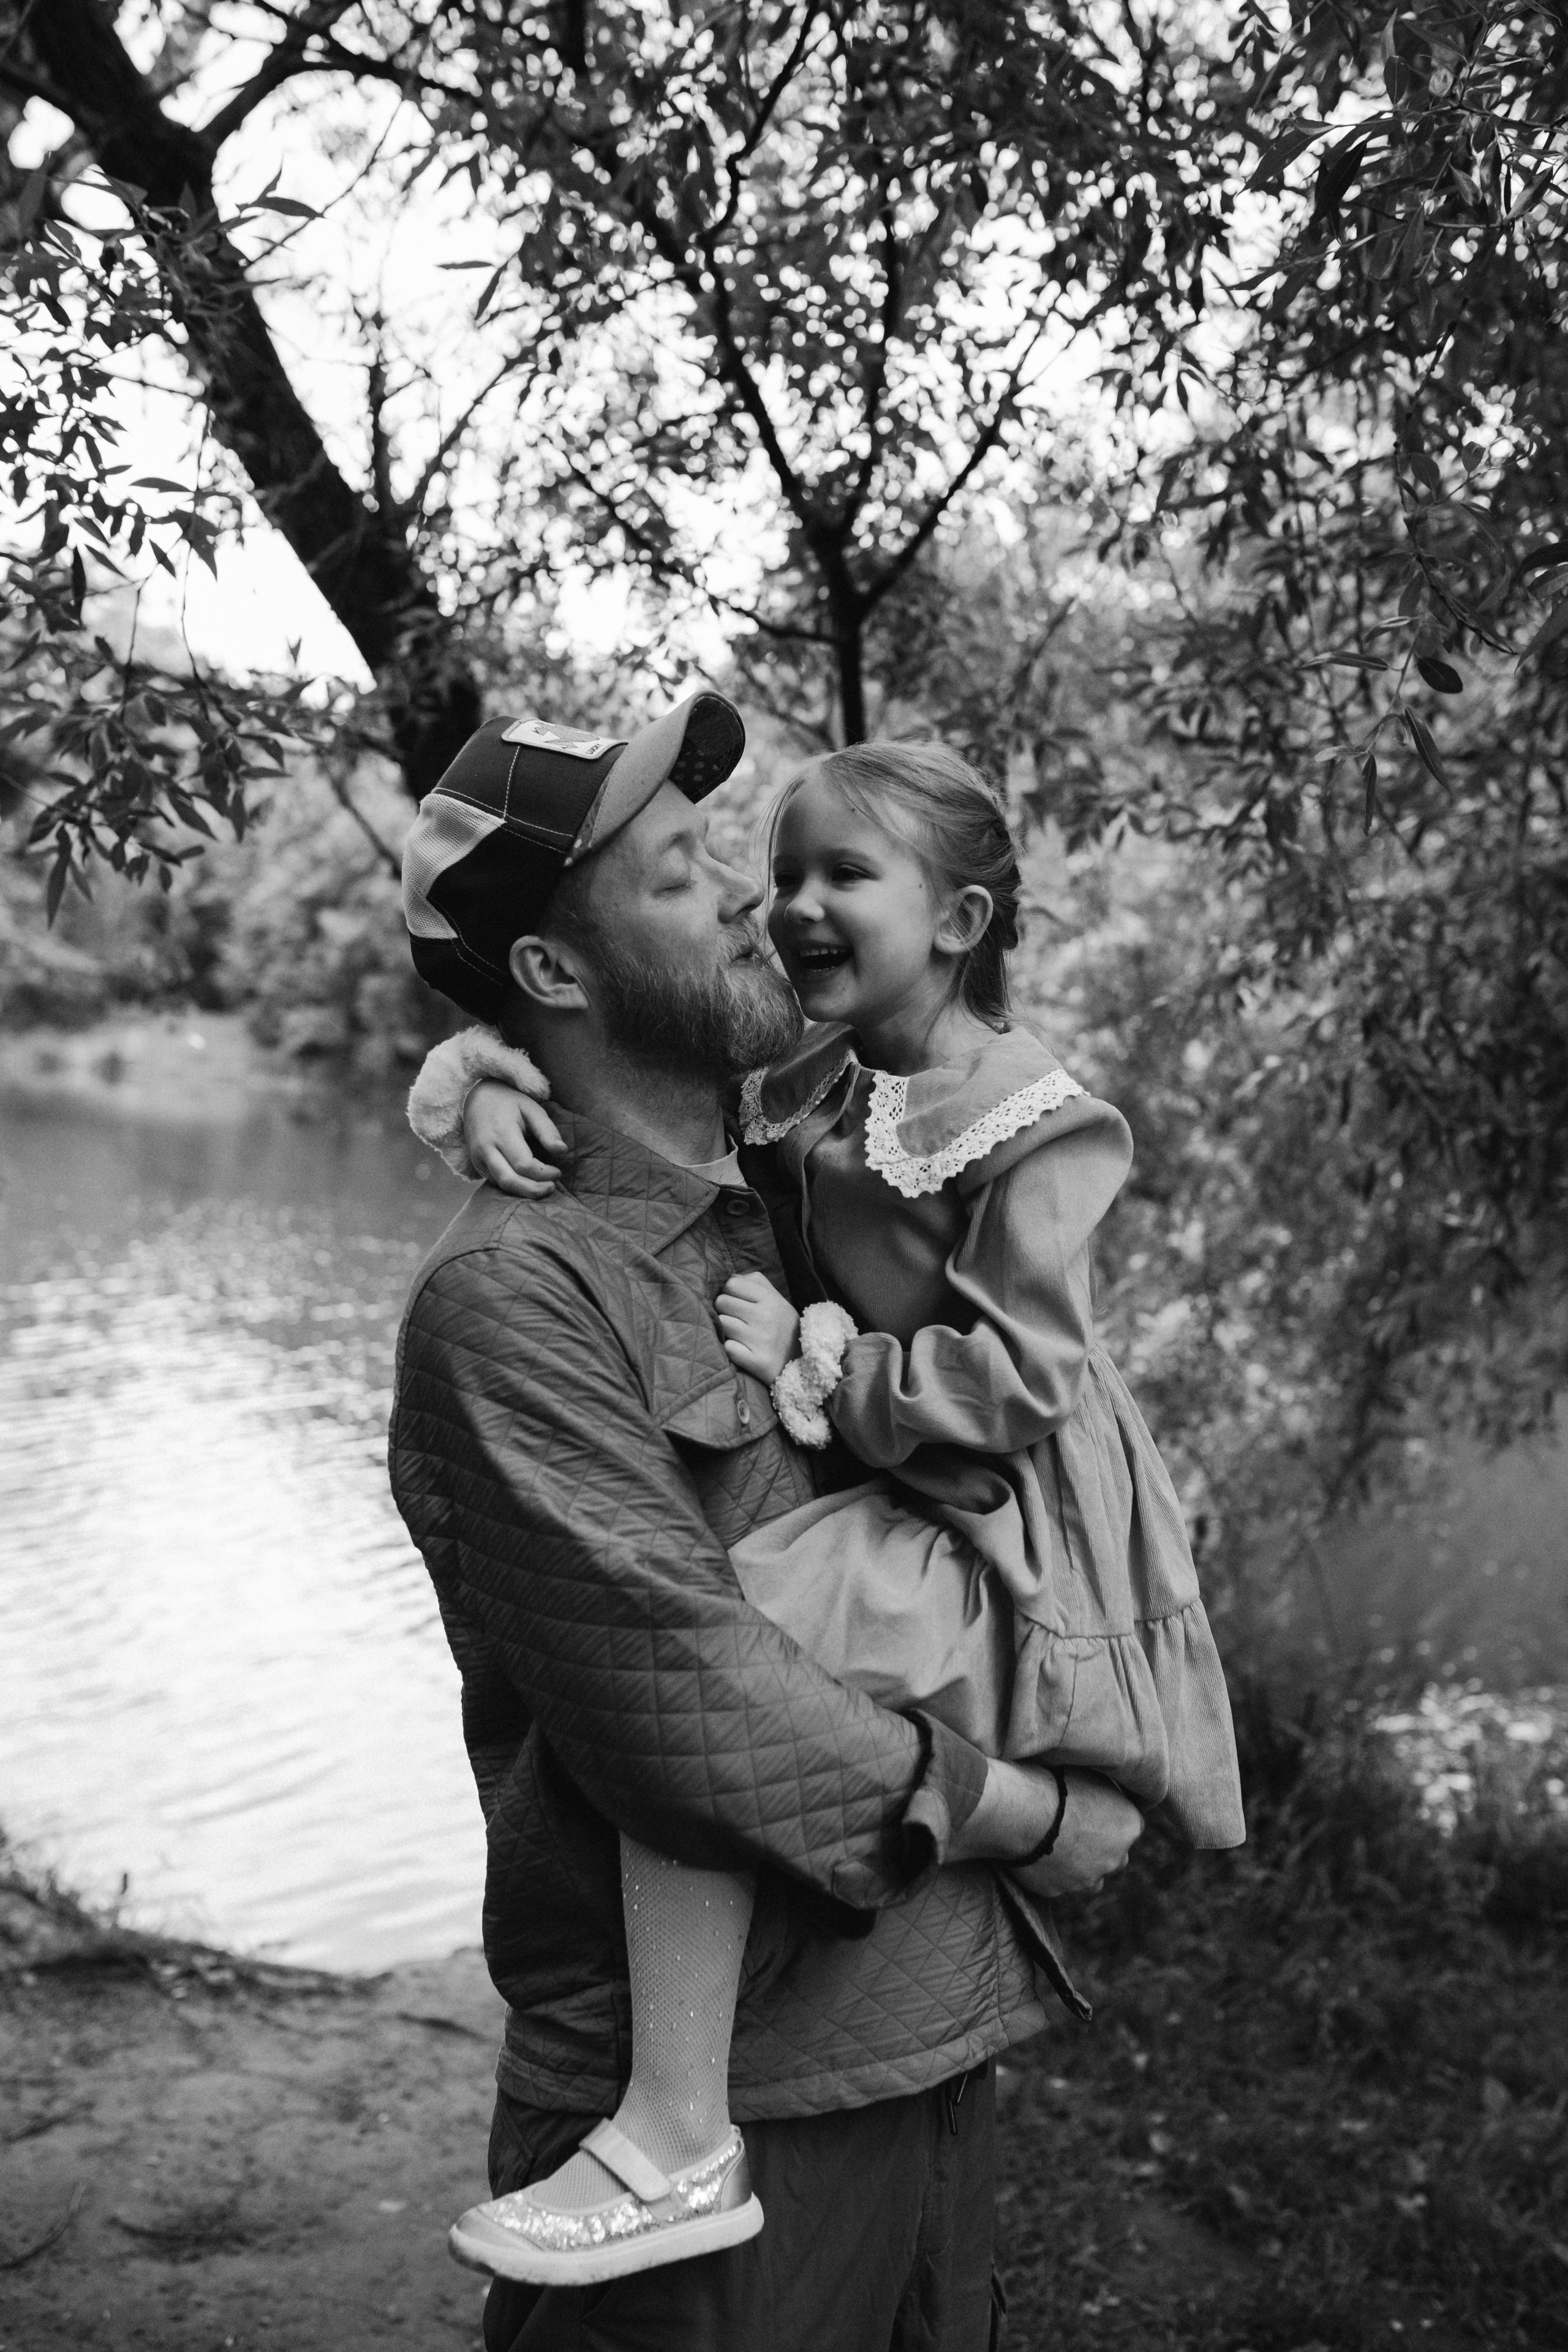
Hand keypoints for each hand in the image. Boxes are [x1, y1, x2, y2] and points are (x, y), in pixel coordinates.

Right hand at [464, 1079, 565, 1198]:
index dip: (543, 1173)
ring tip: (543, 1188)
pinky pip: (496, 1181)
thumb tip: (562, 1151)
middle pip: (510, 1180)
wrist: (476, 1098)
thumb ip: (547, 1130)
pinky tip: (528, 1183)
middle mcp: (486, 1149)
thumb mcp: (531, 1109)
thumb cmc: (509, 1104)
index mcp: (501, 1132)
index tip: (558, 1172)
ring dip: (524, 1191)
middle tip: (552, 1187)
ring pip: (501, 1185)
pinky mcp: (477, 1164)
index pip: (523, 1164)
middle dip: (533, 1190)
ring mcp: (478, 1158)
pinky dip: (514, 1186)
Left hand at [716, 1270, 799, 1383]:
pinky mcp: (756, 1361)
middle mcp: (766, 1317)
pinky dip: (732, 1349)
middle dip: (726, 1310)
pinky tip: (743, 1350)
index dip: (730, 1292)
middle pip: (722, 1302)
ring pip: (722, 1323)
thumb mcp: (778, 1301)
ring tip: (741, 1336)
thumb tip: (730, 1277)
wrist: (802, 1364)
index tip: (737, 1302)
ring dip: (727, 1330)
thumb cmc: (783, 1328)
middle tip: (738, 1320)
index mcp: (772, 1299)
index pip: (732, 1284)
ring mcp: (761, 1340)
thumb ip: (756, 1284)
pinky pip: (727, 1347)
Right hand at [949, 1761, 1142, 1898]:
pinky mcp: (1059, 1890)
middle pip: (1117, 1857)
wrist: (1022, 1810)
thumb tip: (1103, 1786)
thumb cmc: (1055, 1781)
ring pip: (1092, 1879)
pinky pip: (1060, 1884)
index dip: (1114, 1818)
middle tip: (1077, 1829)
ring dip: (1082, 1868)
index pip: (1132, 1826)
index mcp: (1129, 1825)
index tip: (1096, 1810)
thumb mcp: (1090, 1773)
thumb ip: (1105, 1789)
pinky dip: (1053, 1874)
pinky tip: (1037, 1854)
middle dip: (1103, 1848)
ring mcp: (1087, 1878)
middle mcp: (1115, 1857)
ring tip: (1058, 1847)